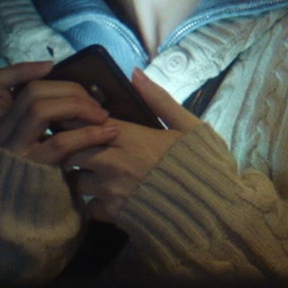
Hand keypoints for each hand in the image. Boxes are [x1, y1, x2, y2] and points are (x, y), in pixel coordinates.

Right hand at [0, 60, 118, 166]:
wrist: (30, 222)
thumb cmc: (41, 176)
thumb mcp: (33, 144)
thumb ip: (41, 120)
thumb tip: (73, 90)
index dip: (19, 70)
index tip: (50, 66)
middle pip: (30, 92)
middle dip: (68, 90)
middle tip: (94, 102)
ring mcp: (13, 152)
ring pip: (40, 109)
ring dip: (78, 106)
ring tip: (102, 115)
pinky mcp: (32, 170)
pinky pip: (60, 142)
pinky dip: (88, 132)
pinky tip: (107, 132)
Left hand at [71, 68, 201, 223]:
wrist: (214, 210)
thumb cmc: (204, 164)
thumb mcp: (189, 126)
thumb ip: (159, 100)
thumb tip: (135, 72)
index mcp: (133, 137)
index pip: (89, 122)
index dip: (80, 120)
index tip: (81, 120)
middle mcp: (116, 162)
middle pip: (74, 150)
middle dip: (74, 146)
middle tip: (81, 145)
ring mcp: (112, 191)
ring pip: (77, 179)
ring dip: (83, 174)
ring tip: (94, 172)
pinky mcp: (114, 215)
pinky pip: (90, 206)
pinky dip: (95, 201)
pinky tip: (108, 197)